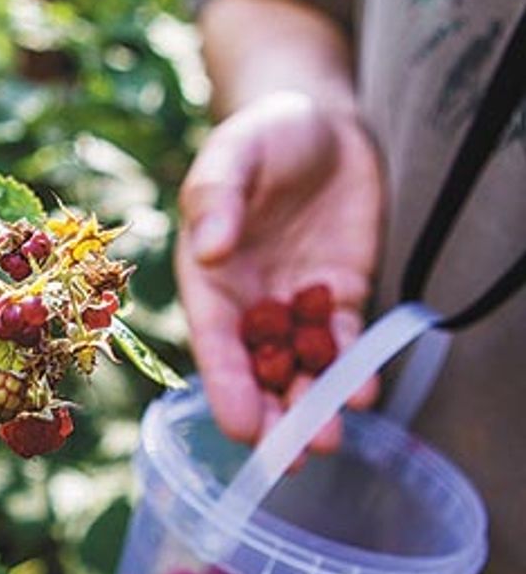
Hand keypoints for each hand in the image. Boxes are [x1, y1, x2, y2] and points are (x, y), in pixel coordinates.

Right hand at [175, 92, 381, 453]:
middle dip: (275, 414)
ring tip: (330, 436)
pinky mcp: (341, 293)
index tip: (241, 427)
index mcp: (208, 277)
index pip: (214, 341)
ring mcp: (294, 300)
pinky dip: (353, 366)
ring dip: (315, 402)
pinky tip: (364, 388)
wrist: (316, 119)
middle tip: (294, 454)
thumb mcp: (232, 156)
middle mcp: (247, 299)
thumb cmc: (259, 136)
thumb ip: (216, 198)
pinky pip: (346, 338)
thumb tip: (209, 248)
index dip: (227, 385)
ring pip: (302, 365)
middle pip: (258, 369)